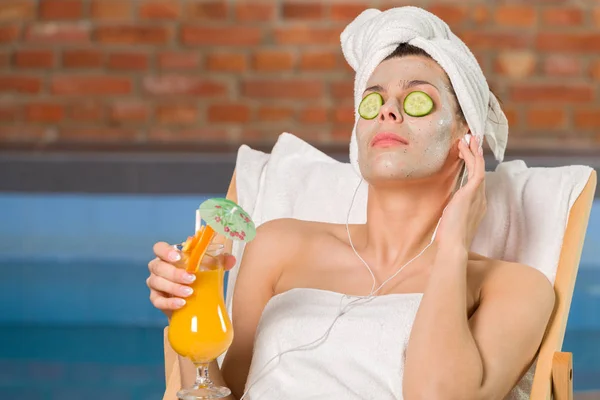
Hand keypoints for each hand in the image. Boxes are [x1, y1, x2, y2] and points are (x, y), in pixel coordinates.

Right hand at [147, 241, 235, 316]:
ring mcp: (155, 284)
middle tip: (191, 279)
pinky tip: (181, 303)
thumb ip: (220, 261)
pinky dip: (169, 302)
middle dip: (174, 273)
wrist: (192, 301)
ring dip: (173, 287)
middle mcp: (158, 268)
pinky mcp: (156, 299)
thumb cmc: (198, 277)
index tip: (178, 257)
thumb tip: (231, 259)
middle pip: (158, 266)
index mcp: (169, 256)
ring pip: (156, 282)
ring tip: (190, 292)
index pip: (159, 248)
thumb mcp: (209, 267)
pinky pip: (157, 300)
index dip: (165, 251)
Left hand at [435, 135, 486, 249]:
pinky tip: (464, 148)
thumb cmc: (450, 237)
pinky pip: (475, 170)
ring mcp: (478, 195)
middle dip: (476, 155)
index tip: (466, 155)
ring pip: (479, 167)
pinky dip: (471, 157)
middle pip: (480, 171)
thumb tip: (448, 206)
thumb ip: (453, 210)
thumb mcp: (451, 219)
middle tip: (471, 140)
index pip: (476, 181)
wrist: (454, 245)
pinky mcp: (472, 193)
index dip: (473, 166)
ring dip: (473, 152)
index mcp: (477, 205)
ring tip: (467, 139)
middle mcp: (481, 198)